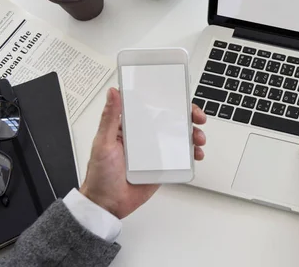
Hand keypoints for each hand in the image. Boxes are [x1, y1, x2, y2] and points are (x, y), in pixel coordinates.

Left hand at [80, 87, 206, 218]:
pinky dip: (192, 154)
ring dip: (194, 135)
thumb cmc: (100, 175)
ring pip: (180, 137)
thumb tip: (113, 93)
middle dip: (189, 117)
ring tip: (198, 139)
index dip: (171, 102)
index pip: (154, 108)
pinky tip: (196, 154)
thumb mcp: (102, 142)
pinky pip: (181, 157)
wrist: (107, 206)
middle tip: (198, 119)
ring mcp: (155, 152)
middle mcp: (145, 137)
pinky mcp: (163, 166)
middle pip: (172, 120)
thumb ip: (109, 117)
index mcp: (131, 127)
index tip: (182, 100)